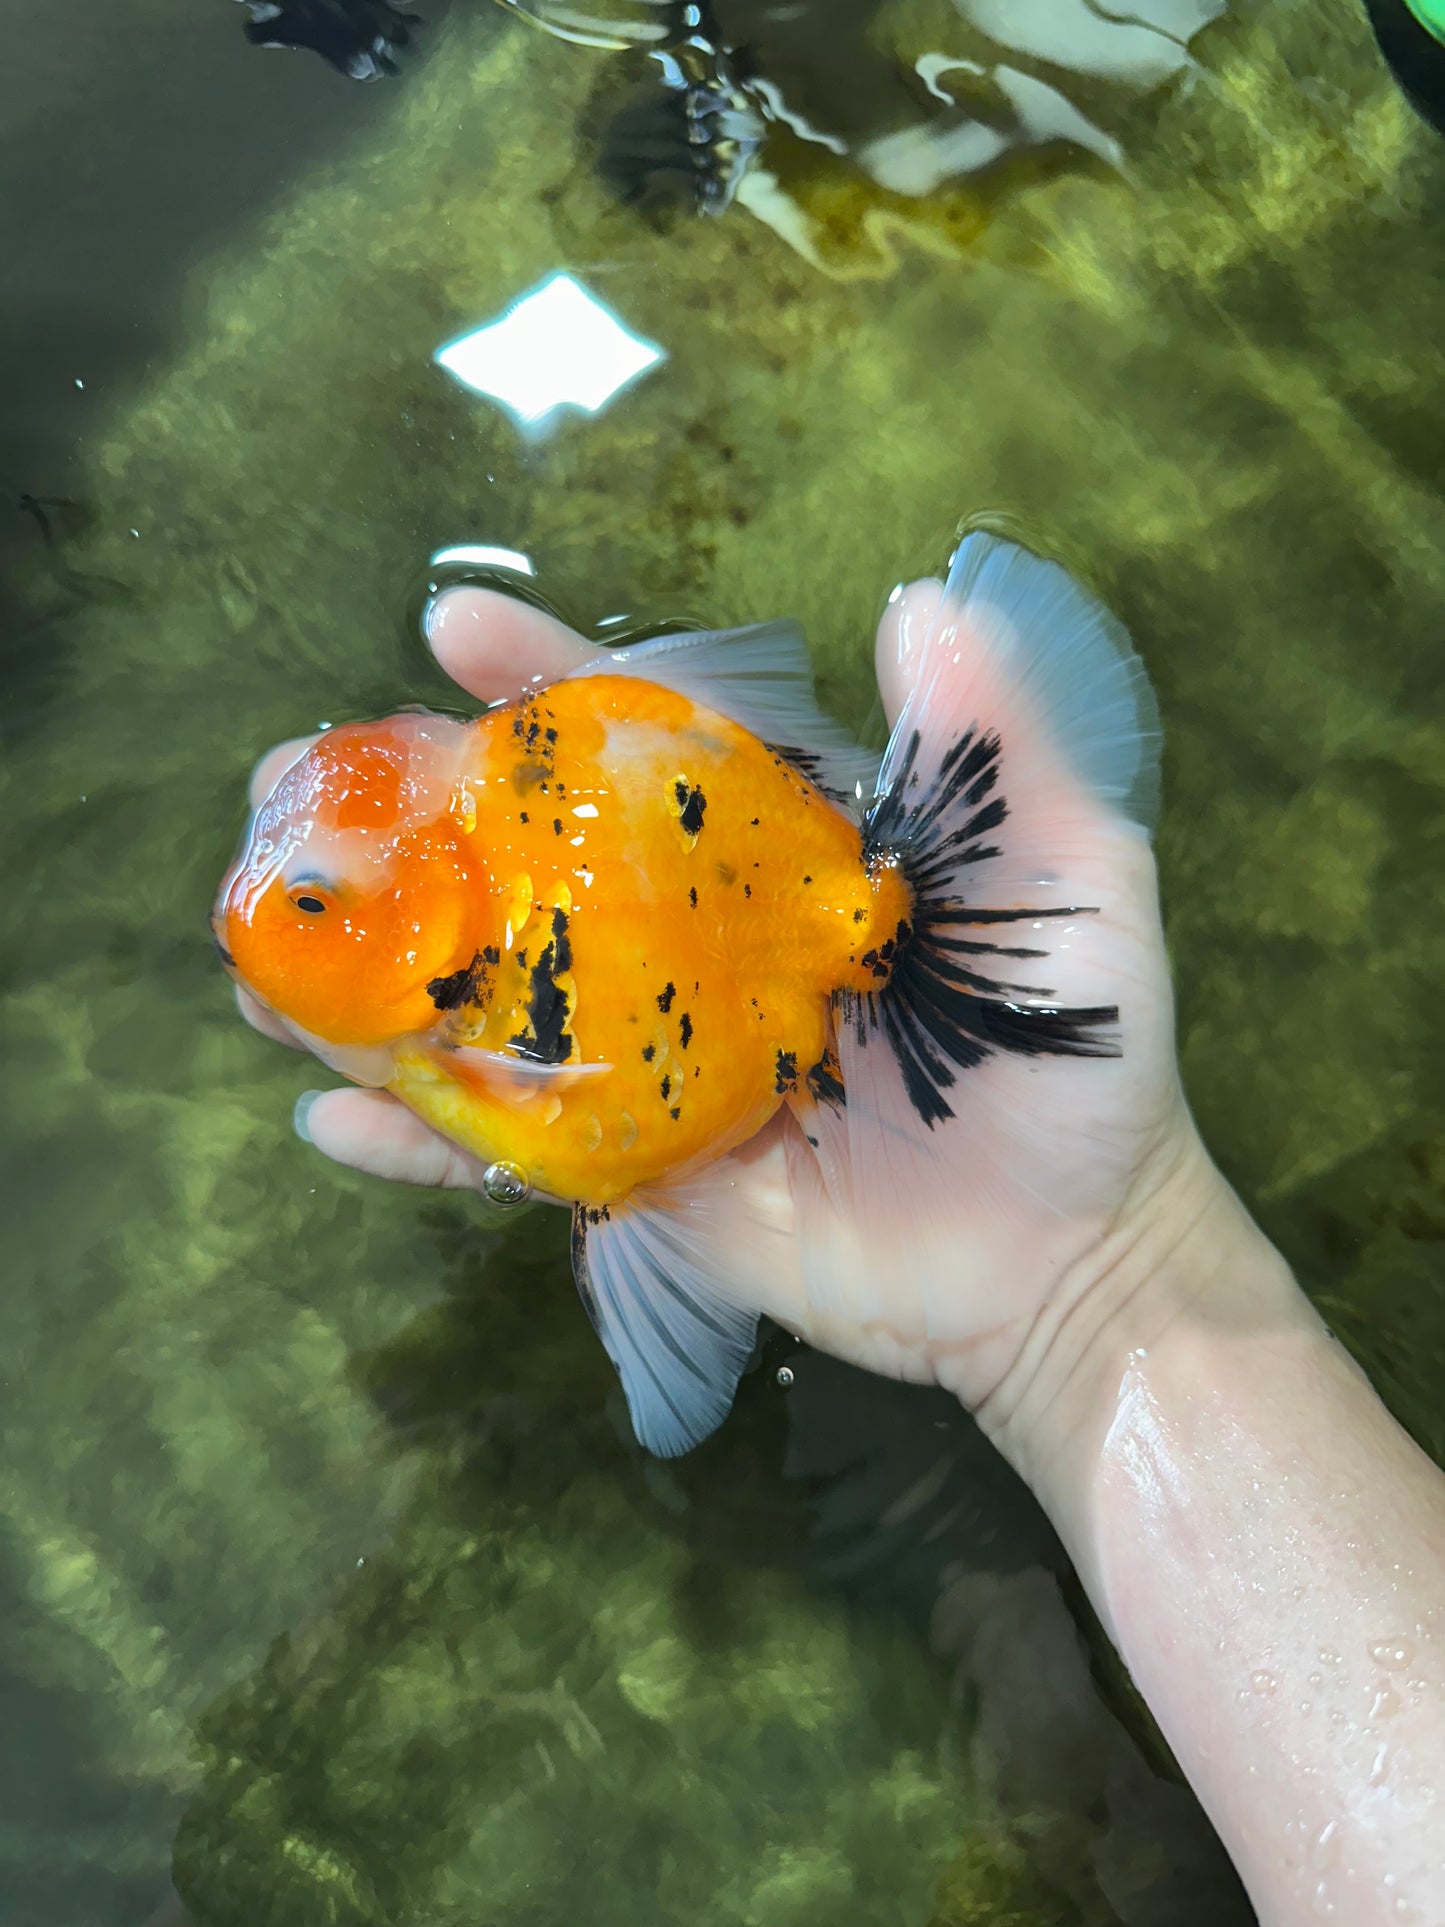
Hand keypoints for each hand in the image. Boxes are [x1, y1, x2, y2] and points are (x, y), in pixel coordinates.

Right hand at [238, 579, 1208, 1482]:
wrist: (1073, 1255)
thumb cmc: (1079, 1056)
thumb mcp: (1069, 882)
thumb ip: (997, 752)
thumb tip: (920, 597)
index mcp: (778, 859)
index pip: (650, 747)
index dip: (556, 682)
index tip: (452, 628)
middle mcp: (696, 947)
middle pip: (535, 864)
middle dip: (412, 819)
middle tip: (292, 781)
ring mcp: (657, 1065)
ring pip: (496, 1002)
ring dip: (375, 973)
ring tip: (259, 942)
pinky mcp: (642, 1177)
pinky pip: (515, 1153)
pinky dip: (421, 1139)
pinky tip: (328, 1113)